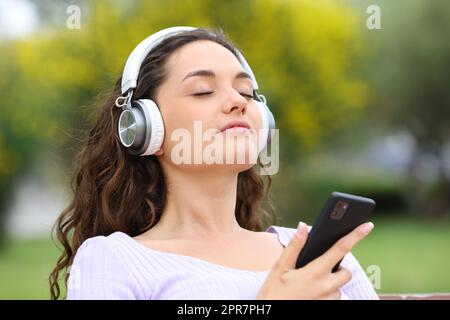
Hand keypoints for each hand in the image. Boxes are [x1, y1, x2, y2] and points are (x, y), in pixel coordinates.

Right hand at [257, 221, 373, 299]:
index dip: (355, 236)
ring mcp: (328, 300)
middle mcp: (326, 287)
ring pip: (340, 287)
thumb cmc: (274, 292)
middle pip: (346, 272)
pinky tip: (312, 294)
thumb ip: (294, 246)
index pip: (340, 249)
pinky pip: (335, 299)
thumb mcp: (280, 267)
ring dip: (331, 283)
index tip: (367, 226)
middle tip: (321, 268)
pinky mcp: (327, 308)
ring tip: (310, 285)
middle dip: (338, 268)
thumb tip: (303, 226)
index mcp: (315, 272)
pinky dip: (327, 295)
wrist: (272, 313)